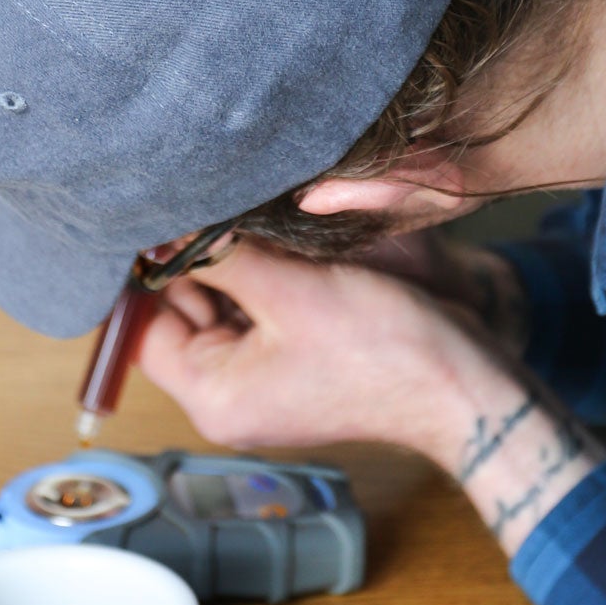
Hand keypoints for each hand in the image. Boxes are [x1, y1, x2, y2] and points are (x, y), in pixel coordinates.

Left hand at [137, 240, 605, 558]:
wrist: (460, 382)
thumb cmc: (380, 347)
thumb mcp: (288, 291)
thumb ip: (220, 257)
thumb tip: (166, 229)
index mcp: (212, 397)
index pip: (145, 330)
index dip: (145, 275)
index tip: (153, 222)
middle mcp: (228, 397)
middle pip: (182, 317)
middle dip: (193, 262)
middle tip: (205, 207)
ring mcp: (263, 381)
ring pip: (222, 308)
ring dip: (232, 264)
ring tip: (246, 220)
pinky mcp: (293, 362)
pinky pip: (258, 312)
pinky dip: (261, 277)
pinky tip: (275, 241)